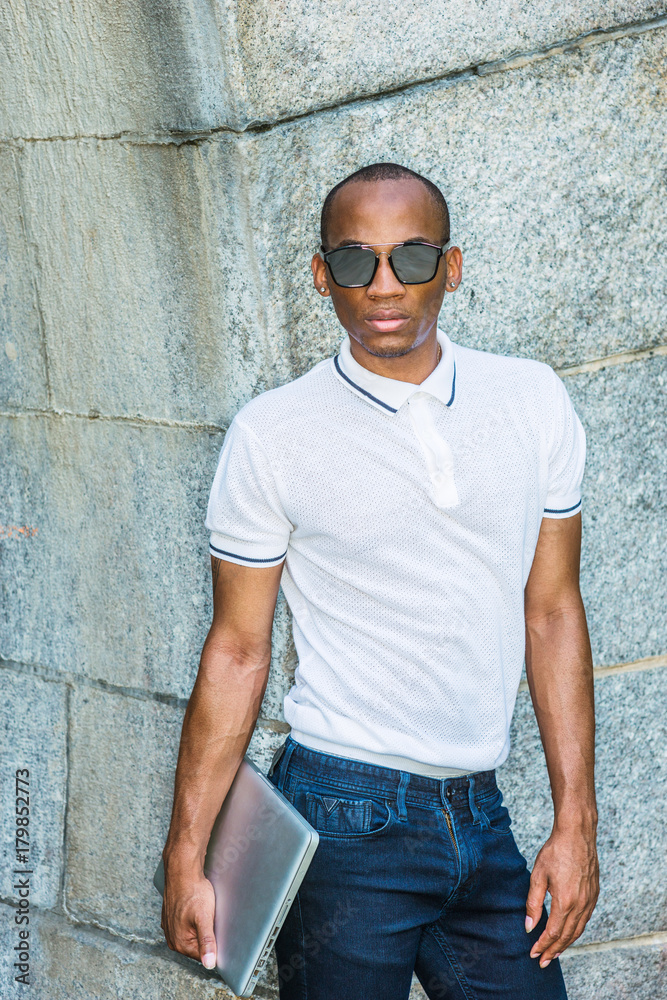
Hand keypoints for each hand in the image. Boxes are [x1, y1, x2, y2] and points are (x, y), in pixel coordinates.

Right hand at [161, 861, 216, 970]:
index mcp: (179, 943)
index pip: (203, 956)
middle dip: (207, 936)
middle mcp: (172, 938)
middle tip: (213, 920)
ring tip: (205, 913)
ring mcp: (169, 928)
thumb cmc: (193, 892)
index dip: (215, 947)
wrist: (182, 871)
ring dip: (201, 927)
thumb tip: (209, 964)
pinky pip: (186, 925)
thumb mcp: (205, 918)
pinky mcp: (171, 917)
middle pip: (197, 946)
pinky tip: (198, 910)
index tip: (221, 934)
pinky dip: (193, 920)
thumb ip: (207, 941)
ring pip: (192, 934)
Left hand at [525, 822, 598, 966]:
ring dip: (566, 944)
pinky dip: (576, 931)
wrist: (577, 835)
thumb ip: (533, 903)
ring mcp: (590, 900)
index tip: (534, 953)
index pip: (553, 933)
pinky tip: (569, 933)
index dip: (543, 945)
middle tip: (543, 961)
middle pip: (567, 936)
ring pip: (578, 930)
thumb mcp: (538, 876)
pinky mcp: (594, 895)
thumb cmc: (556, 852)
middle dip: (554, 951)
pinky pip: (585, 920)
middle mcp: (580, 905)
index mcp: (565, 902)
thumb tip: (529, 927)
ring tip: (555, 953)